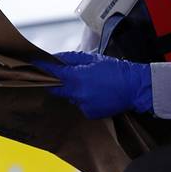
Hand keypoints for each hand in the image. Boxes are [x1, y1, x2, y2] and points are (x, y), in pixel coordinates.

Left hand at [35, 50, 153, 118]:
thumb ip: (71, 59)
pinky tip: (96, 93)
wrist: (136, 87)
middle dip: (58, 81)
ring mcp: (83, 106)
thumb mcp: (93, 59)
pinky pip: (80, 105)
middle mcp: (77, 94)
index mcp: (77, 78)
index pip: (53, 74)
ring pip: (70, 97)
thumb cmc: (116, 70)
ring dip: (74, 90)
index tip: (35, 64)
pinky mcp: (90, 113)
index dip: (43, 69)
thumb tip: (55, 58)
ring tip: (91, 83)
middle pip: (58, 88)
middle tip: (65, 75)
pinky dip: (84, 99)